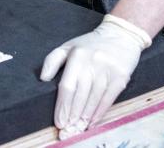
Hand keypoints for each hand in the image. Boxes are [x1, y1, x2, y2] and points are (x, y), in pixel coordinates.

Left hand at [40, 14, 151, 134]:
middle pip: (80, 95)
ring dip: (85, 116)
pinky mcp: (120, 76)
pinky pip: (108, 99)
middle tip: (67, 129)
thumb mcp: (69, 46)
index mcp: (77, 56)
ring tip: (78, 127)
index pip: (67, 86)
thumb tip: (43, 78)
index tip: (59, 121)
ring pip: (94, 99)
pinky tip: (92, 121)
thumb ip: (52, 60)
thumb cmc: (91, 44)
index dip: (62, 106)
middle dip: (72, 115)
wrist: (120, 34)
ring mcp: (107, 70)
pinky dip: (100, 112)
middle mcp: (92, 63)